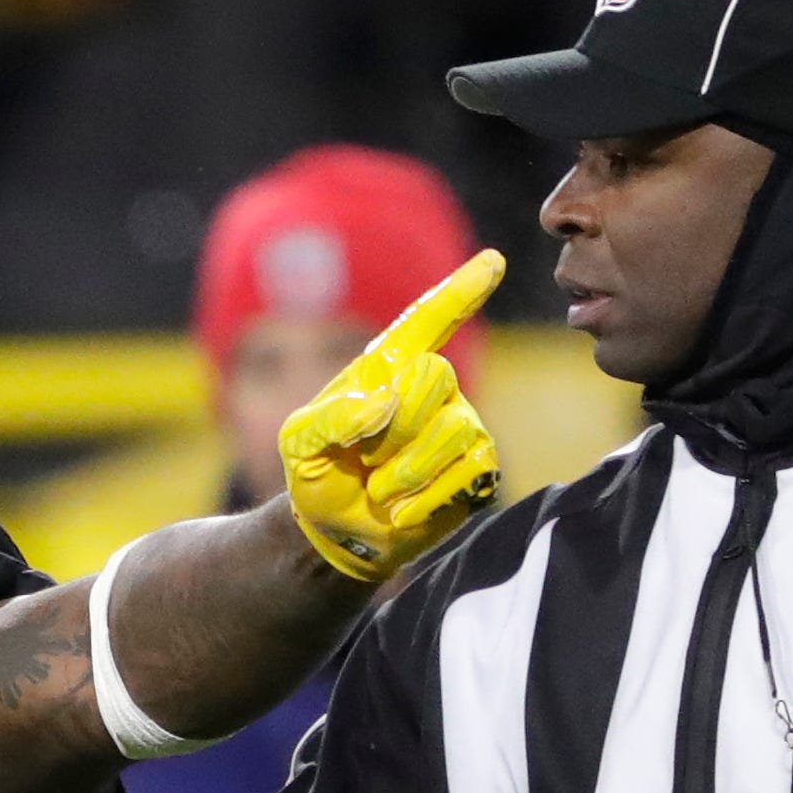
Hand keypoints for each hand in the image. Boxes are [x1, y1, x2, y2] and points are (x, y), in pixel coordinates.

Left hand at [280, 249, 506, 581]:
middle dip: (391, 427)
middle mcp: (432, 389)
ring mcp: (461, 426)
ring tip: (379, 491)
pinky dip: (424, 499)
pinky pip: (470, 470)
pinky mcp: (478, 468)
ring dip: (403, 472)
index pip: (427, 322)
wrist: (334, 531)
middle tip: (363, 459)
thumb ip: (329, 417)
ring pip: (453, 431)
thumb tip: (385, 403)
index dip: (459, 291)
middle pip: (433, 379)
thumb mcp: (299, 442)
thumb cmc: (317, 473)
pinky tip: (401, 512)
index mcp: (387, 369)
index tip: (493, 261)